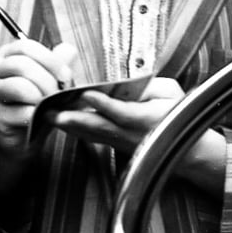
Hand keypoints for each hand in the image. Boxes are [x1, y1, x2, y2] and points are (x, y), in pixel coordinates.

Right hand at [0, 40, 76, 157]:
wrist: (24, 138)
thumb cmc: (35, 104)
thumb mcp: (48, 79)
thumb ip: (58, 61)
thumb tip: (68, 50)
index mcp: (3, 56)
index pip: (25, 47)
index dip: (49, 59)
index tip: (66, 74)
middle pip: (22, 65)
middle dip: (48, 80)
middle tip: (60, 94)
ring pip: (20, 87)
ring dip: (43, 97)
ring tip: (50, 106)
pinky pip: (22, 112)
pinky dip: (38, 115)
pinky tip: (42, 118)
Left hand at [51, 76, 183, 153]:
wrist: (183, 148)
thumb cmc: (177, 113)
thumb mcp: (171, 93)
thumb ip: (151, 87)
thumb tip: (130, 84)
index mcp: (147, 119)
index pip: (123, 112)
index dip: (104, 104)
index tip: (86, 92)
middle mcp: (130, 133)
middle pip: (99, 127)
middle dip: (75, 119)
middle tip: (53, 112)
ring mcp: (119, 141)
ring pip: (91, 134)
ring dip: (68, 125)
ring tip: (47, 116)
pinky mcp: (113, 143)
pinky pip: (90, 136)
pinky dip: (73, 129)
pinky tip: (57, 121)